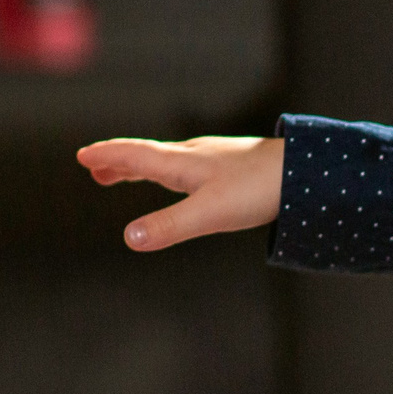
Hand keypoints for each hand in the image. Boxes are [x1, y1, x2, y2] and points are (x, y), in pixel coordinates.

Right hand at [76, 135, 283, 250]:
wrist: (309, 170)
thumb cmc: (260, 189)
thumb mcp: (210, 213)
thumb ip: (171, 226)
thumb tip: (130, 238)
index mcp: (182, 164)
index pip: (134, 155)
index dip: (108, 156)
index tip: (83, 156)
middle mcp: (196, 155)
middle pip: (149, 155)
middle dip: (120, 161)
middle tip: (96, 167)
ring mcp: (219, 158)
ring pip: (172, 159)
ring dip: (145, 165)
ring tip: (131, 173)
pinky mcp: (240, 165)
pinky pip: (195, 165)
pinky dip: (175, 169)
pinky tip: (191, 178)